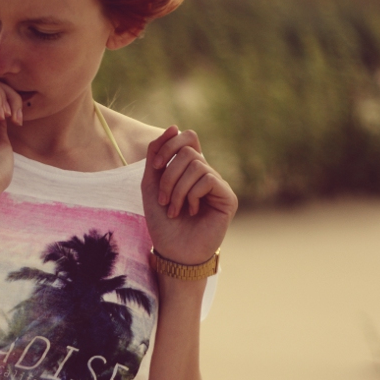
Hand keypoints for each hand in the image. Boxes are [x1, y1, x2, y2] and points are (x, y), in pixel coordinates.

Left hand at [141, 126, 237, 264]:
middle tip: (163, 199)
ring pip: (196, 164)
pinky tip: (192, 211)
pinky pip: (207, 178)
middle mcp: (206, 173)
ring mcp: (218, 184)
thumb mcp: (152, 185)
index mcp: (189, 169)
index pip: (187, 138)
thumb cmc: (162, 222)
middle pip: (187, 151)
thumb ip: (157, 156)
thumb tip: (174, 127)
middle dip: (168, 175)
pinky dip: (191, 195)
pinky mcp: (228, 197)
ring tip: (175, 209)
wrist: (173, 252)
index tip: (155, 164)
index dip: (169, 143)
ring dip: (177, 189)